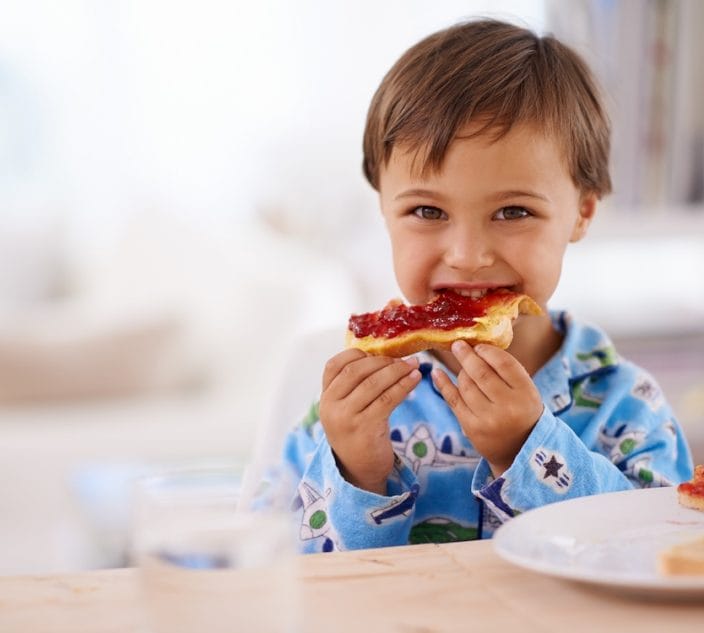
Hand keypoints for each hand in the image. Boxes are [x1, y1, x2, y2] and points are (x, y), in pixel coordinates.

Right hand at [318, 348, 420, 493]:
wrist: (359, 472)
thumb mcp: (346, 409)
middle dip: (383, 361)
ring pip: (373, 383)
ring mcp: (346, 417)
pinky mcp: (365, 428)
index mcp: (325, 397)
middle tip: (404, 359)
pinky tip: (415, 379)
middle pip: (356, 371)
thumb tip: (382, 355)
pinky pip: (387, 399)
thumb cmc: (358, 434)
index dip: (357, 354)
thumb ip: (353, 386)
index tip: (379, 353)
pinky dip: (404, 385)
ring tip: (414, 365)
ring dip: (397, 370)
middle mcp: (330, 406)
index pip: (335, 365)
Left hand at [431, 341, 542, 476]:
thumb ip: (508, 372)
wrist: (519, 451)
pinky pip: (453, 400)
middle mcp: (508, 406)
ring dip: (461, 372)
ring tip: (462, 366)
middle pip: (482, 373)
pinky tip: (437, 373)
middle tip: (457, 345)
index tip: (478, 346)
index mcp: (526, 394)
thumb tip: (478, 346)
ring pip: (466, 385)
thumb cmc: (522, 413)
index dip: (488, 351)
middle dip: (466, 356)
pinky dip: (443, 384)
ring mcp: (488, 419)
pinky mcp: (471, 427)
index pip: (504, 364)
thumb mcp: (526, 392)